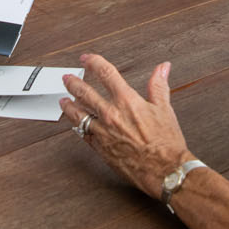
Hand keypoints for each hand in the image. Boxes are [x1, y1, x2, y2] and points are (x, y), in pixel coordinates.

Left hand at [61, 54, 190, 199]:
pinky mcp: (100, 148)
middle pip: (84, 92)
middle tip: (67, 78)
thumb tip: (162, 68)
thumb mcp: (165, 109)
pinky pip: (82, 134)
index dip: (93, 62)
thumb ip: (159, 85)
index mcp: (127, 101)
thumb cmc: (165, 143)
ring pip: (78, 114)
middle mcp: (111, 114)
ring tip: (63, 100)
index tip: (87, 59)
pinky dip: (77, 126)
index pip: (106, 74)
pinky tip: (75, 123)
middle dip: (73, 83)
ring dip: (69, 105)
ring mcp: (103, 132)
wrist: (164, 170)